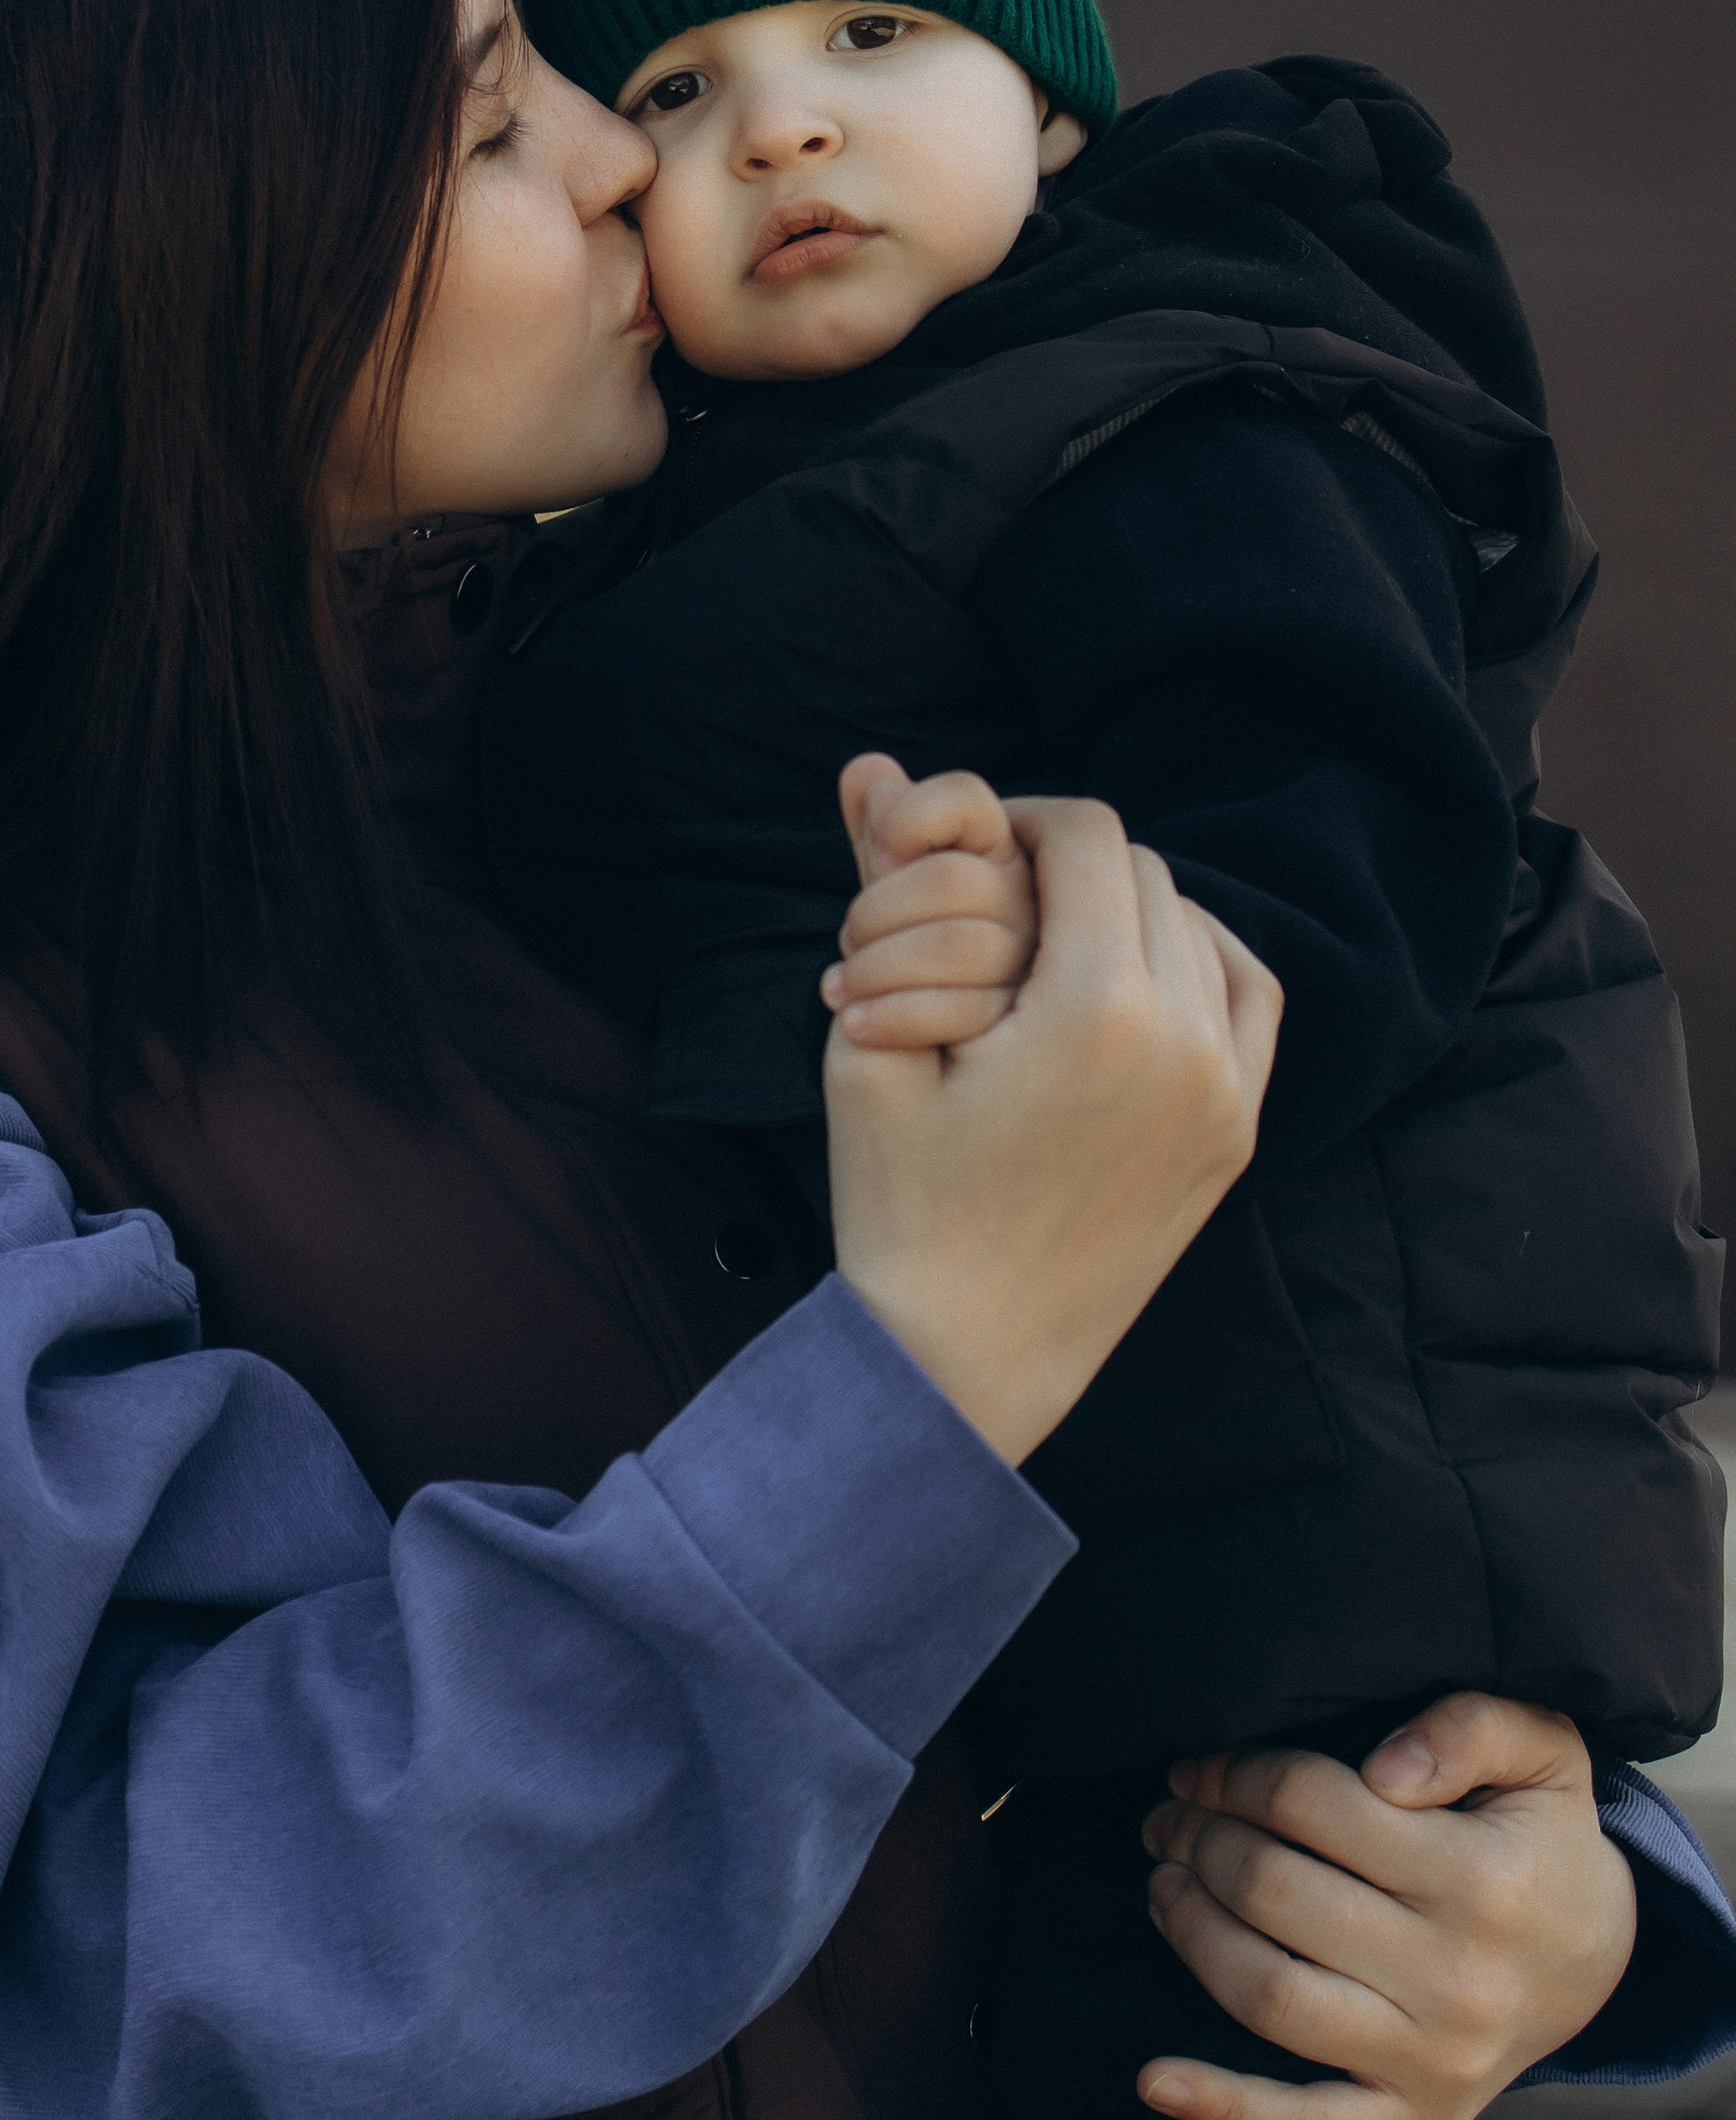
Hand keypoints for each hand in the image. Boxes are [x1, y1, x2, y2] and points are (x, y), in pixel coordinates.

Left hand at [821, 755, 1037, 1047]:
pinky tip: (859, 1030)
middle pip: (955, 876)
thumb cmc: (901, 1014)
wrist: (918, 1123)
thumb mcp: (888, 926)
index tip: (878, 851)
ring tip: (845, 990)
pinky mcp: (1044, 1054)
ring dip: (880, 963)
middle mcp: (1044, 922)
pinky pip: (967, 1011)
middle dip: (881, 905)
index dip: (917, 813)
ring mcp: (1051, 987)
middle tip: (847, 945)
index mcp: (1012, 873)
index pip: (969, 802)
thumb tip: (863, 766)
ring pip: (962, 939)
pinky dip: (898, 1015)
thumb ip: (884, 850)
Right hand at [824, 757, 1279, 1466]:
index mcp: (1098, 1008)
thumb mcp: (870, 1036)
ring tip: (1052, 944)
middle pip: (1148, 875)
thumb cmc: (900, 1201)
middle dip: (1071, 869)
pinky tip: (1129, 981)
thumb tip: (869, 762)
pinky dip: (1200, 965)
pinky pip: (1250, 1001)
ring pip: (1203, 929)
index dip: (1023, 818)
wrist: (964, 1357)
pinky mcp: (1238, 1136)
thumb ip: (886, 888)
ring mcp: (1228, 1094)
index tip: (972, 849)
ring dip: (1131, 913)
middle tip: (998, 900)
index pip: (1089, 836)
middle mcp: (1189, 1042)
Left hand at [1137, 1694, 1638, 2119]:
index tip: (1200, 1764)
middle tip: (1170, 1816)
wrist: (1597, 1957)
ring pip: (1269, 1995)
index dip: (1238, 1774)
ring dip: (1191, 1931)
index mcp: (1483, 1881)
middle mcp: (1458, 1981)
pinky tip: (1155, 2079)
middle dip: (1202, 1840)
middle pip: (1275, 1892)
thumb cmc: (1542, 1836)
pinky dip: (1225, 2106)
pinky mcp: (1416, 2119)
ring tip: (1165, 1883)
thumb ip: (1470, 1727)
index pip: (1313, 1804)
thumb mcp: (1542, 1749)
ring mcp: (1435, 2063)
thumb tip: (1385, 1769)